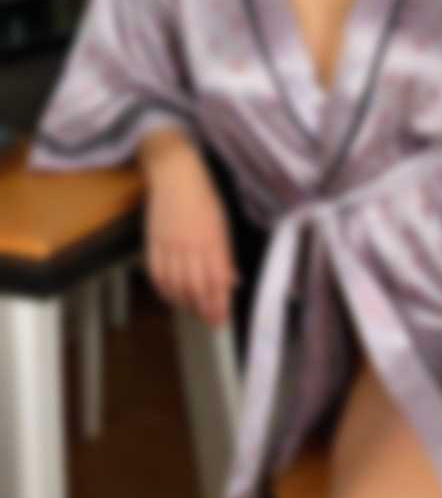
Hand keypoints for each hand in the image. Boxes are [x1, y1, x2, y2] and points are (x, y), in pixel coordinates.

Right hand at [143, 147, 240, 326]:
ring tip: (193, 311)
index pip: (217, 281)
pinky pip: (156, 274)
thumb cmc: (204, 198)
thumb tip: (232, 282)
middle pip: (196, 288)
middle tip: (209, 321)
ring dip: (184, 303)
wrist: (175, 176)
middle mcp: (191, 246)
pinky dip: (164, 290)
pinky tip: (171, 296)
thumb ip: (225, 256)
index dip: (219, 304)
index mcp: (212, 240)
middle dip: (204, 309)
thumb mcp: (222, 225)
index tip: (222, 319)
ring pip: (175, 285)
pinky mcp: (153, 243)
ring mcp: (170, 245)